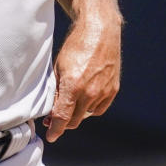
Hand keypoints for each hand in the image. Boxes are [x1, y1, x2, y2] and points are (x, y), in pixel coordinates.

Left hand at [44, 16, 121, 141]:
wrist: (99, 29)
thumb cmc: (76, 45)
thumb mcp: (58, 67)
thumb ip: (56, 91)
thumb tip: (53, 110)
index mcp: (73, 86)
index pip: (62, 118)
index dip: (55, 130)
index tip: (51, 136)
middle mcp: (90, 92)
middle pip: (74, 120)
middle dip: (63, 122)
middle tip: (55, 117)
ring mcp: (103, 91)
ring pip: (87, 115)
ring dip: (77, 113)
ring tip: (71, 100)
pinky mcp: (113, 89)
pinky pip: (99, 108)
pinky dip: (91, 107)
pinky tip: (85, 97)